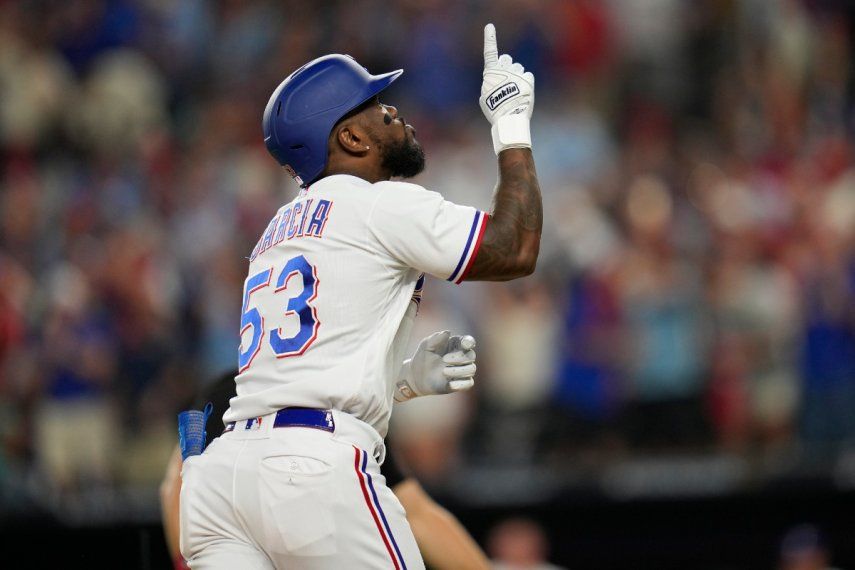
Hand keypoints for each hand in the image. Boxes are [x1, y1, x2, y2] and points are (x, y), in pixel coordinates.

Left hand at [395, 331, 476, 401]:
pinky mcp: (461, 383)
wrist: (416, 377)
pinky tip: (450, 384)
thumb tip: (448, 332)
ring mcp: (462, 370)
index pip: (468, 341)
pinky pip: (468, 383)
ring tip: (444, 371)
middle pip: (471, 355)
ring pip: (471, 369)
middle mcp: (462, 357)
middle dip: (460, 357)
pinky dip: (461, 384)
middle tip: (444, 359)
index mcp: (455, 345)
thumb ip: (435, 338)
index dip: (468, 342)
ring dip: (459, 370)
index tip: (465, 344)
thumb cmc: (422, 358)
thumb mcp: (426, 346)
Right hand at [480, 23, 534, 153]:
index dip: (490, 39)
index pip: (490, 52)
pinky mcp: (528, 79)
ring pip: (519, 68)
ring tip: (516, 92)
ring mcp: (517, 73)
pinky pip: (528, 76)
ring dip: (517, 76)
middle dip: (508, 67)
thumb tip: (498, 82)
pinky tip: (523, 93)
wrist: (510, 119)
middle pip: (507, 60)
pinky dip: (526, 83)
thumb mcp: (485, 98)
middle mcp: (504, 69)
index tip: (490, 27)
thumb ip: (491, 85)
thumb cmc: (495, 111)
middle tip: (508, 82)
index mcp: (491, 73)